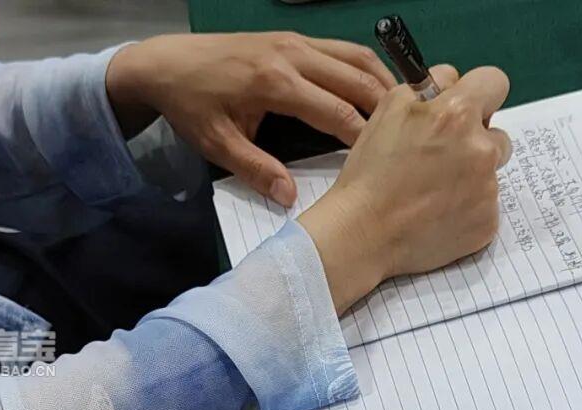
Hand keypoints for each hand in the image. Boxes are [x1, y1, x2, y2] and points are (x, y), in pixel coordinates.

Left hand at [105, 32, 394, 204]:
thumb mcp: (218, 145)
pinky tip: (379, 90)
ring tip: (408, 113)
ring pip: (355, 58)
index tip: (388, 163)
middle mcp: (292, 55)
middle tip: (414, 140)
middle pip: (357, 80)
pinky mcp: (294, 39)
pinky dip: (366, 69)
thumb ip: (257, 170)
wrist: (167, 62)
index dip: (367, 139)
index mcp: (276, 83)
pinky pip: (342, 50)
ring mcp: (295, 42)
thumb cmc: (192, 106)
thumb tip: (290, 199)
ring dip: (384, 83)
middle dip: (389, 109)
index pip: (338, 113)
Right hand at [298, 66, 511, 312]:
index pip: (495, 82)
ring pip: (491, 173)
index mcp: (459, 114)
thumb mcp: (390, 108)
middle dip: (476, 141)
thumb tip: (452, 83)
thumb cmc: (372, 170)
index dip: (479, 94)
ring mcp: (488, 191)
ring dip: (472, 176)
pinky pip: (486, 206)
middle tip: (443, 158)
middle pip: (498, 135)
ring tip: (436, 190)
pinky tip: (439, 213)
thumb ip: (430, 87)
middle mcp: (482, 150)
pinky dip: (468, 208)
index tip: (467, 108)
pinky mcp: (487, 223)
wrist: (366, 232)